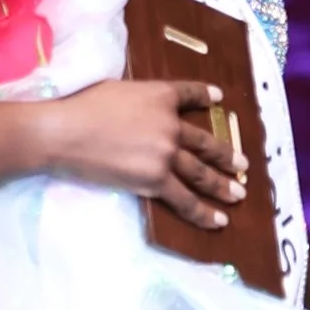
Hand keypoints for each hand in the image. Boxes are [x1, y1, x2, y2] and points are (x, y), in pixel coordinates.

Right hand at [39, 79, 245, 229]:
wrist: (66, 132)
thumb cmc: (81, 106)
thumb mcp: (116, 89)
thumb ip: (137, 99)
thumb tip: (137, 109)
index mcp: (160, 95)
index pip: (189, 93)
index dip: (205, 95)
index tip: (218, 98)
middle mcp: (170, 123)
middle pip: (204, 141)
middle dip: (226, 155)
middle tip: (243, 165)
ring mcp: (165, 153)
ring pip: (201, 173)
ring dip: (223, 184)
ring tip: (239, 194)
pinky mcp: (155, 179)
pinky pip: (185, 200)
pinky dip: (203, 212)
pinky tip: (218, 220)